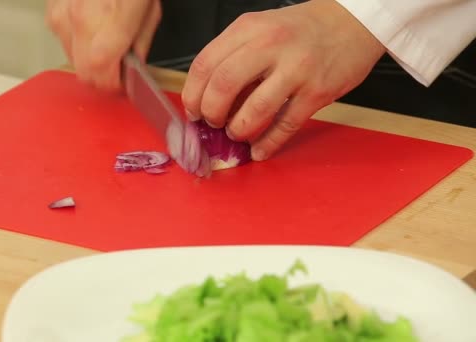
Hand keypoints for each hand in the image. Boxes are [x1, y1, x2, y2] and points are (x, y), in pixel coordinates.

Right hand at [46, 0, 160, 91]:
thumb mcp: (149, 11)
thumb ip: (139, 44)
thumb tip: (133, 65)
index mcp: (107, 26)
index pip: (101, 76)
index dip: (113, 85)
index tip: (122, 81)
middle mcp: (79, 23)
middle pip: (84, 73)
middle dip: (101, 76)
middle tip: (116, 67)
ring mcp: (61, 15)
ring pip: (71, 58)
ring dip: (88, 58)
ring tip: (105, 40)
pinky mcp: (52, 9)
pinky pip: (62, 38)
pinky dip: (76, 40)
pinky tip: (91, 27)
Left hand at [181, 0, 384, 160]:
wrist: (353, 22)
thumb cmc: (301, 30)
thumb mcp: (260, 29)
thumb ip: (233, 56)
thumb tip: (206, 97)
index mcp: (248, 29)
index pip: (205, 64)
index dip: (193, 94)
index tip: (193, 110)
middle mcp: (270, 45)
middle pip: (223, 86)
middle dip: (211, 114)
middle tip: (214, 124)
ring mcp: (296, 69)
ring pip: (255, 111)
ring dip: (239, 130)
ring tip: (237, 132)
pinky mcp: (317, 91)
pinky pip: (286, 125)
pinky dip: (268, 143)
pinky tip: (260, 150)